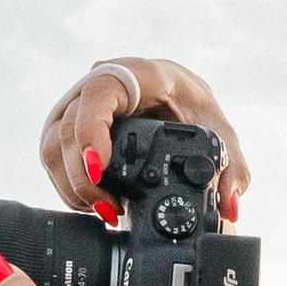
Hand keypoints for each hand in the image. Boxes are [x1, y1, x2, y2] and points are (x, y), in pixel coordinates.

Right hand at [39, 57, 249, 221]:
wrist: (177, 103)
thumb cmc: (195, 109)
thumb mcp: (221, 134)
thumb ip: (233, 168)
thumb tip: (229, 204)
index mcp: (139, 74)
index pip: (101, 91)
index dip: (92, 129)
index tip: (99, 167)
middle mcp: (99, 83)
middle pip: (68, 127)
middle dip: (83, 177)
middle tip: (110, 209)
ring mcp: (77, 104)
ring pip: (53, 145)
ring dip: (72, 186)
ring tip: (104, 211)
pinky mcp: (66, 126)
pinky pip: (53, 156)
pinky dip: (68, 186)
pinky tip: (92, 204)